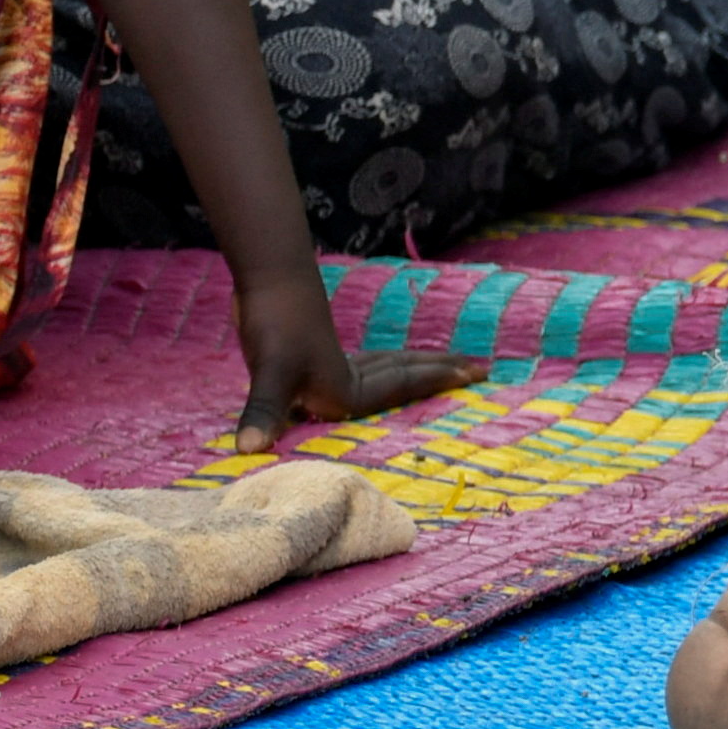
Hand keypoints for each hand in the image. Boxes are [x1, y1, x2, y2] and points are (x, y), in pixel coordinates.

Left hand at [229, 267, 487, 453]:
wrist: (268, 279)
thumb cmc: (275, 325)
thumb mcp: (270, 371)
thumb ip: (265, 411)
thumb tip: (248, 449)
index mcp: (346, 389)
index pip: (403, 386)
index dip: (438, 381)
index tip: (475, 374)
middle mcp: (346, 378)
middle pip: (403, 373)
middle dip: (440, 371)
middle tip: (479, 368)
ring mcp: (333, 363)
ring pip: (386, 367)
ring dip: (415, 367)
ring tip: (442, 365)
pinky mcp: (315, 355)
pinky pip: (364, 365)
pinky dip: (381, 367)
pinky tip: (374, 369)